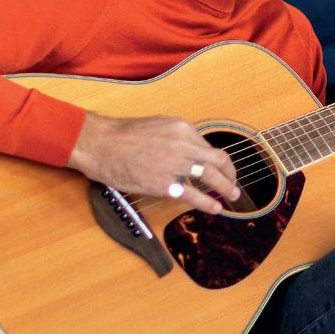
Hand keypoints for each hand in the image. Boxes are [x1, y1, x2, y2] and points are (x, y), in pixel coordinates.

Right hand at [67, 112, 238, 213]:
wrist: (100, 143)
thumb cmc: (123, 135)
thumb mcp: (158, 125)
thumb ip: (178, 137)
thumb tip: (192, 150)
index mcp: (182, 128)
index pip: (210, 147)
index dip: (220, 161)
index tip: (224, 169)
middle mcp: (183, 144)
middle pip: (218, 161)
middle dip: (230, 175)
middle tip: (234, 185)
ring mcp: (174, 164)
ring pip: (210, 177)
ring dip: (226, 188)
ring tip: (232, 197)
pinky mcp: (163, 183)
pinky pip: (193, 195)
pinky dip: (208, 203)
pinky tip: (216, 208)